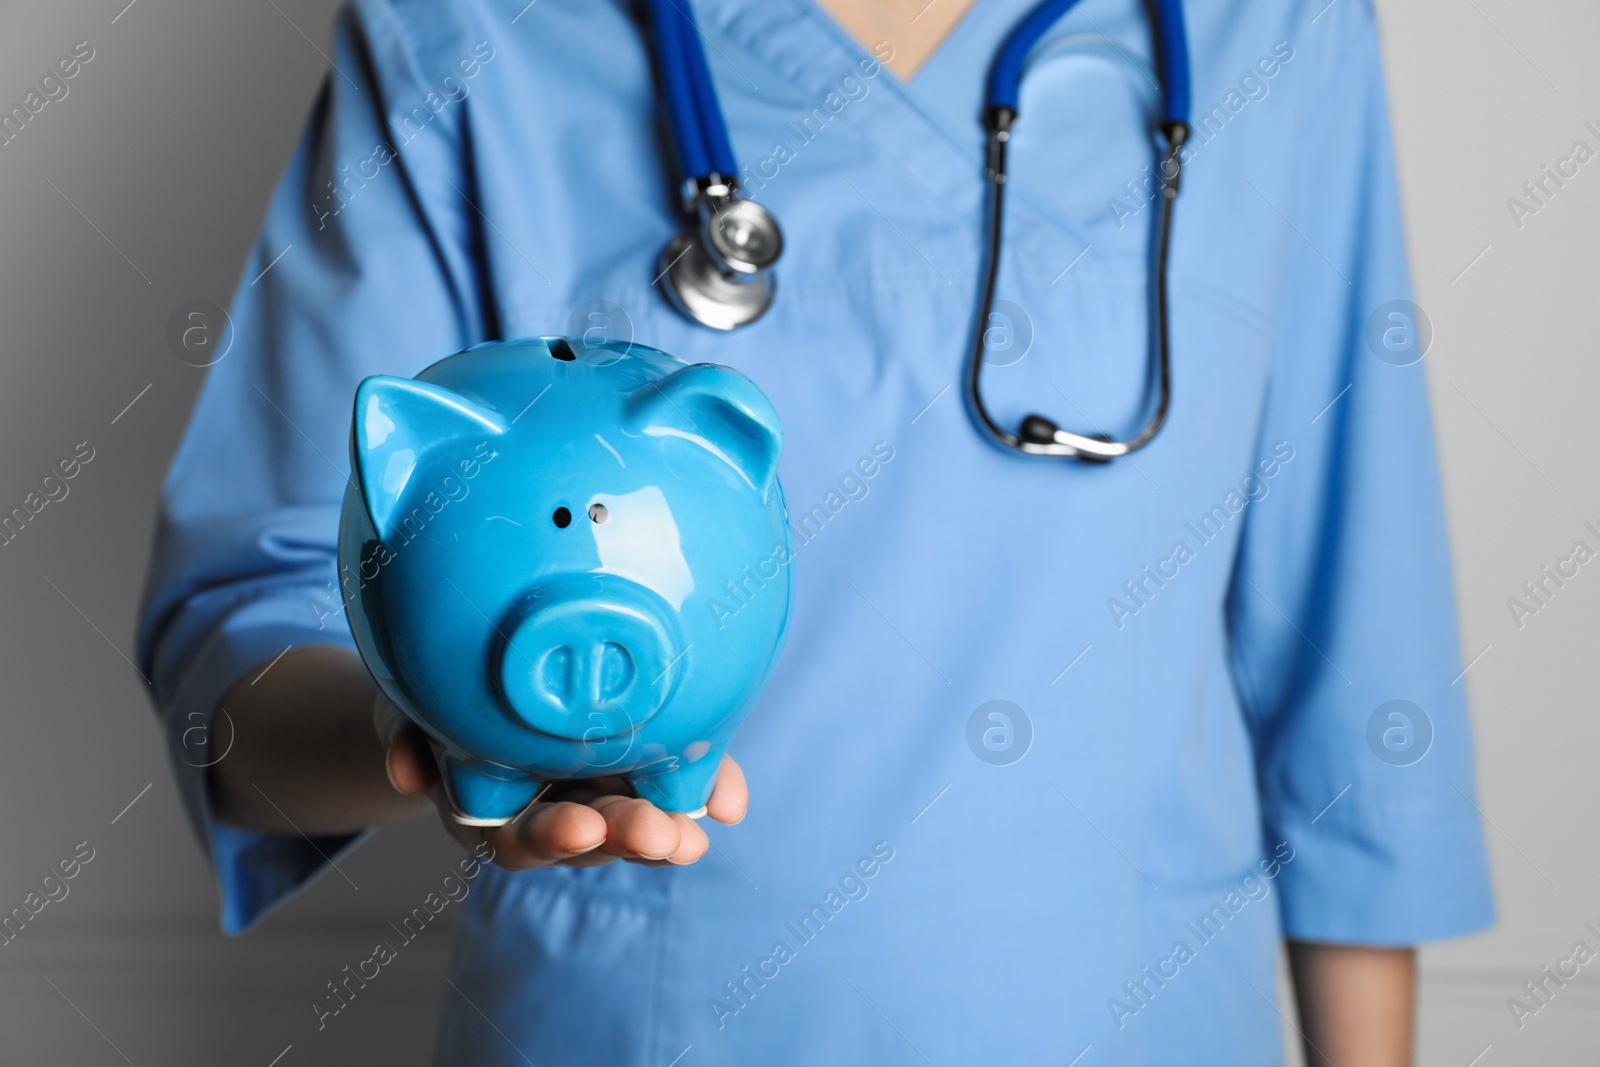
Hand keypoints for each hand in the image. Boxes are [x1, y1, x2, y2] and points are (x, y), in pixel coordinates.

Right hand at [378, 705, 747, 869]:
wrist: (464, 683)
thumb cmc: (432, 698)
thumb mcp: (404, 706)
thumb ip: (401, 733)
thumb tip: (407, 773)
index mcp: (492, 809)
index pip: (520, 837)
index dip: (549, 836)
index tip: (576, 827)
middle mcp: (550, 808)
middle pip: (592, 835)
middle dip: (628, 835)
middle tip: (662, 835)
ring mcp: (596, 789)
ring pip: (639, 818)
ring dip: (672, 825)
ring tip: (705, 826)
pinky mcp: (637, 766)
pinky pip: (674, 780)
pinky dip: (704, 788)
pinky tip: (733, 798)